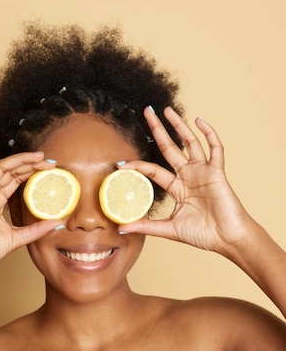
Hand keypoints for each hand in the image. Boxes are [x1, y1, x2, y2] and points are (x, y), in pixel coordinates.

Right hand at [0, 137, 64, 272]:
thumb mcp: (18, 239)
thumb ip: (36, 230)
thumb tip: (57, 223)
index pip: (16, 180)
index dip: (32, 172)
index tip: (51, 170)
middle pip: (11, 171)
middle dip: (30, 164)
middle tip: (50, 162)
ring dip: (19, 159)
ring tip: (37, 156)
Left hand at [118, 107, 252, 255]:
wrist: (228, 240)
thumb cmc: (203, 235)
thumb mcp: (169, 229)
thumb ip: (146, 226)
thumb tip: (121, 229)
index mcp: (177, 187)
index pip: (152, 170)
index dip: (137, 165)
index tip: (121, 163)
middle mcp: (188, 175)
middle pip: (169, 147)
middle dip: (158, 129)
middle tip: (146, 111)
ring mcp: (203, 172)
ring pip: (189, 142)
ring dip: (179, 125)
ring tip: (167, 110)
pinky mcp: (217, 172)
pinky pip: (215, 148)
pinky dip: (208, 133)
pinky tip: (199, 120)